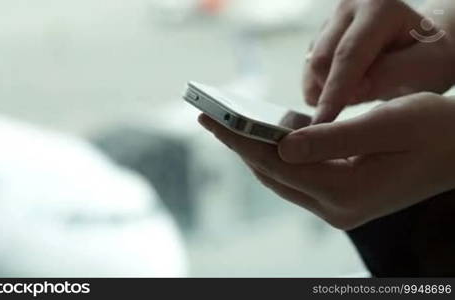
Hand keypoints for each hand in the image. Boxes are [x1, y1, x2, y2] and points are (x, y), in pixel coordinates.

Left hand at [199, 93, 454, 229]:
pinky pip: (296, 177)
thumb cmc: (430, 131)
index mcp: (345, 193)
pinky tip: (263, 137)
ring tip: (227, 126)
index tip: (212, 120)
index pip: (277, 163)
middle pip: (272, 173)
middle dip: (239, 144)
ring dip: (254, 151)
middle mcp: (336, 209)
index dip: (241, 139)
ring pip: (281, 177)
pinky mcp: (340, 200)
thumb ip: (331, 138)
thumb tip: (280, 145)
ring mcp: (337, 208)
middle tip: (210, 119)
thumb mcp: (386, 125)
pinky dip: (277, 157)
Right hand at [305, 0, 454, 122]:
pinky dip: (320, 92)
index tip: (326, 122)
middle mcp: (349, 9)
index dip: (336, 90)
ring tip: (361, 94)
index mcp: (379, 8)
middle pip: (321, 60)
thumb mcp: (426, 66)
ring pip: (311, 68)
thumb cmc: (428, 58)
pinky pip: (307, 74)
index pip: (349, 53)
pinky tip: (345, 92)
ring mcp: (330, 24)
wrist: (420, 50)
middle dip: (333, 92)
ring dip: (327, 93)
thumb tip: (354, 90)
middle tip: (364, 101)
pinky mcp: (318, 40)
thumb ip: (393, 74)